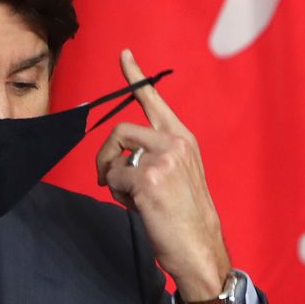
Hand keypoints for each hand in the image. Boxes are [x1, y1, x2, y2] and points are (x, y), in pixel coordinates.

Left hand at [94, 49, 231, 300]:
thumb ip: (154, 156)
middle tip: (104, 178)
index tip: (123, 55)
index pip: (155, 101)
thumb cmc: (185, 218)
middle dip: (105, 155)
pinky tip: (137, 207)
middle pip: (121, 130)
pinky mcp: (147, 178)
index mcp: (183, 140)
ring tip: (133, 199)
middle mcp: (175, 143)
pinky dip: (116, 195)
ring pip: (114, 157)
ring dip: (113, 180)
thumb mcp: (177, 176)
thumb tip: (118, 157)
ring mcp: (162, 159)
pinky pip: (112, 178)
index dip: (136, 76)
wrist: (199, 248)